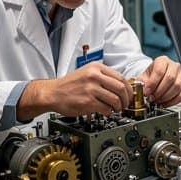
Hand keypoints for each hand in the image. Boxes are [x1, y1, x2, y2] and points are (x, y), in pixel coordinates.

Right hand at [17, 62, 131, 119]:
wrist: (51, 93)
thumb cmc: (68, 85)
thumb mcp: (86, 73)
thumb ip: (103, 77)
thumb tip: (121, 86)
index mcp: (96, 67)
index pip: (121, 77)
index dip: (128, 89)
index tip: (129, 95)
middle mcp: (94, 76)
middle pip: (121, 88)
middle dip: (126, 99)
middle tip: (125, 104)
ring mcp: (91, 88)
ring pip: (115, 99)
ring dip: (119, 107)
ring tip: (116, 109)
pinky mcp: (87, 101)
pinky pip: (106, 108)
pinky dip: (109, 112)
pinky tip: (107, 112)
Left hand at [138, 55, 180, 105]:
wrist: (157, 78)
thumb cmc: (151, 77)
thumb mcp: (143, 77)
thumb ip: (142, 84)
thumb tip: (143, 91)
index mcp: (163, 60)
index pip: (160, 70)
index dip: (153, 83)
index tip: (147, 92)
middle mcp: (174, 66)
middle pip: (170, 78)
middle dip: (159, 91)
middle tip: (152, 98)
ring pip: (177, 86)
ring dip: (166, 96)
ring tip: (157, 101)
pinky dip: (173, 101)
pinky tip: (165, 103)